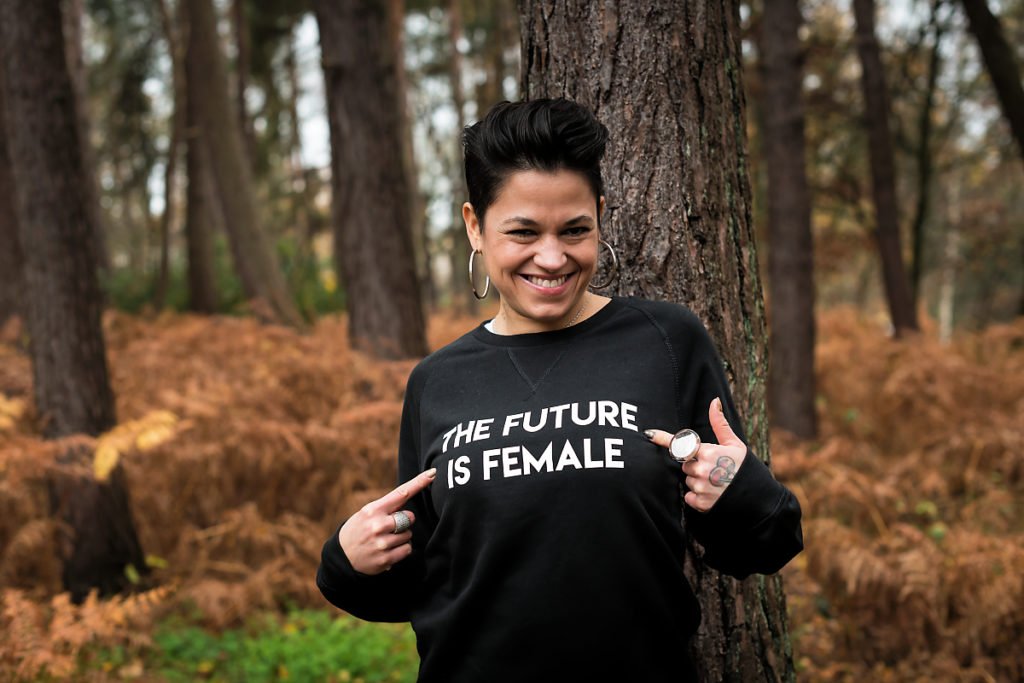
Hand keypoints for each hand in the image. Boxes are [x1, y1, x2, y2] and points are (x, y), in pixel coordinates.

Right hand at [338, 468, 436, 574]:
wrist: (342, 556)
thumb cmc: (359, 529)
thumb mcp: (366, 513)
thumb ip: (387, 507)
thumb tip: (409, 498)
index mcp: (373, 509)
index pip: (401, 493)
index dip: (419, 483)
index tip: (433, 473)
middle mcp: (377, 525)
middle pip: (409, 517)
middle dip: (405, 521)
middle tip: (391, 527)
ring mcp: (381, 543)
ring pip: (409, 535)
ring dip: (402, 537)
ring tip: (386, 539)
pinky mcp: (385, 559)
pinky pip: (407, 550)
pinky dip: (402, 549)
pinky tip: (389, 550)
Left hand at [644, 397, 746, 511]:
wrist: (759, 498)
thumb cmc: (746, 468)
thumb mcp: (735, 444)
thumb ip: (719, 424)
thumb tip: (714, 401)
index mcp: (708, 452)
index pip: (680, 444)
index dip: (662, 438)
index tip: (648, 434)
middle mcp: (701, 469)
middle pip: (686, 465)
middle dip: (695, 466)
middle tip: (715, 469)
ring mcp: (700, 487)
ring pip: (688, 481)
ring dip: (698, 482)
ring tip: (717, 483)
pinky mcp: (701, 503)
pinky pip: (689, 497)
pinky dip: (698, 497)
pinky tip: (713, 495)